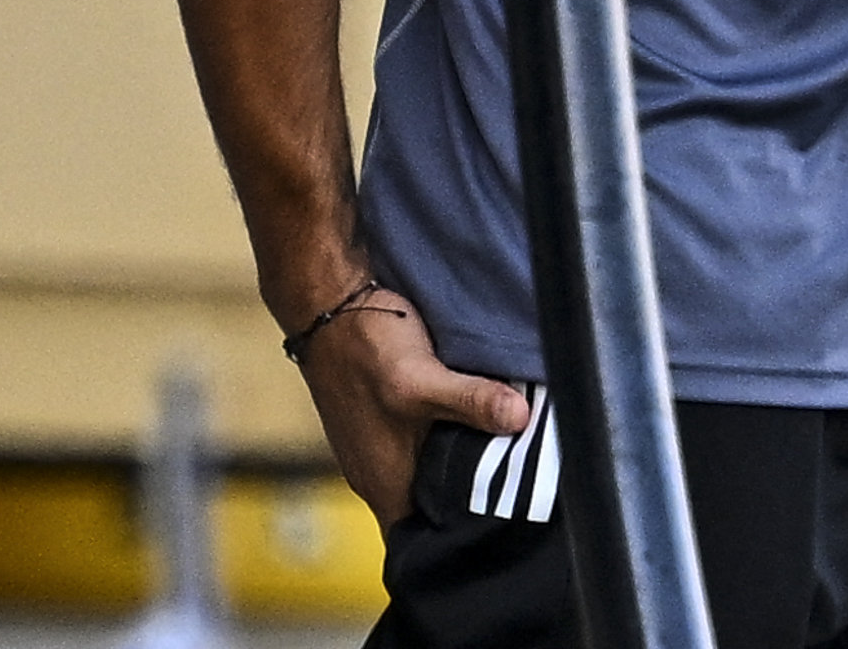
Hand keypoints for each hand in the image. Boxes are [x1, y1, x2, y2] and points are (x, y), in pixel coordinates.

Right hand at [293, 292, 532, 519]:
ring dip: (459, 465)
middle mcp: (378, 476)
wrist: (328, 305)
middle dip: (470, 499)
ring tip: (505, 450)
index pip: (422, 542)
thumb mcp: (423, 379)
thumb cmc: (364, 348)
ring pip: (429, 474)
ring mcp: (379, 449)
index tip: (501, 522)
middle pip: (431, 508)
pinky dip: (447, 440)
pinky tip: (475, 419)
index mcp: (385, 486)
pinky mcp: (385, 423)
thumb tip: (519, 420)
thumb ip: (471, 401)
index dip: (458, 540)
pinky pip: (422, 447)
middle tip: (518, 480)